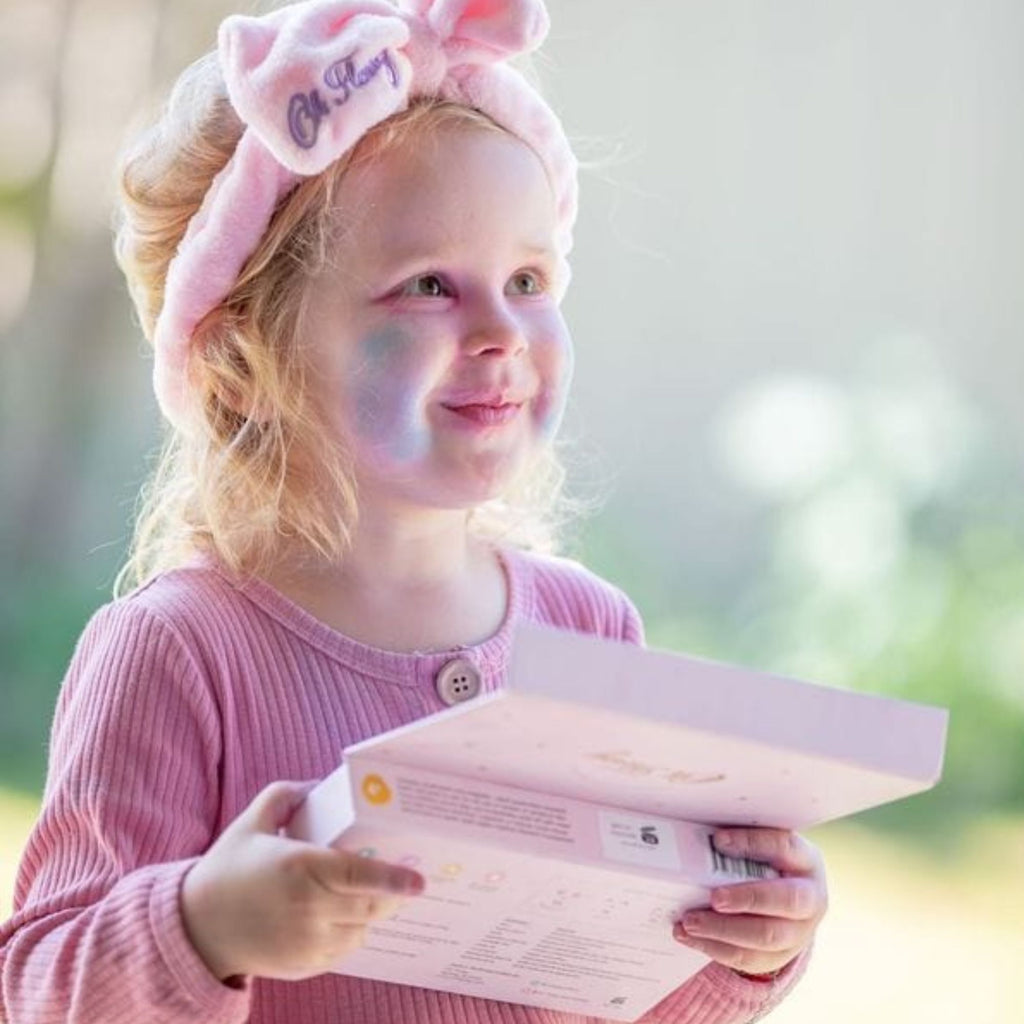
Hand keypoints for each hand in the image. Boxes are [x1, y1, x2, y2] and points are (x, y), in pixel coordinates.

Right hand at [181, 781, 424, 982]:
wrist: (197, 926)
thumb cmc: (229, 868)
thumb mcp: (253, 820)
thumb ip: (286, 795)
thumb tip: (318, 786)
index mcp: (300, 866)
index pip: (359, 876)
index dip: (394, 879)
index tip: (419, 880)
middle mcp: (307, 908)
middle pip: (370, 905)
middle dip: (391, 894)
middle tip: (405, 880)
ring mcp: (306, 941)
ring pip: (361, 928)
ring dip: (372, 913)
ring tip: (373, 894)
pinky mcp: (304, 964)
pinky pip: (345, 949)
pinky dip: (353, 932)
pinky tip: (345, 914)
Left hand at [673, 828, 827, 977]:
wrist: (789, 901)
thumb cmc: (767, 862)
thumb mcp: (762, 845)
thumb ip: (741, 839)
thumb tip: (705, 835)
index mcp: (807, 861)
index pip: (785, 847)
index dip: (753, 843)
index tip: (719, 841)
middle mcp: (811, 899)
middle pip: (786, 901)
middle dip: (747, 898)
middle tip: (714, 897)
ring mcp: (799, 934)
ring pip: (766, 938)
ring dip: (723, 930)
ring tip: (690, 921)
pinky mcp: (779, 957)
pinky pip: (748, 959)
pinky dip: (714, 948)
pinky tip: (689, 936)